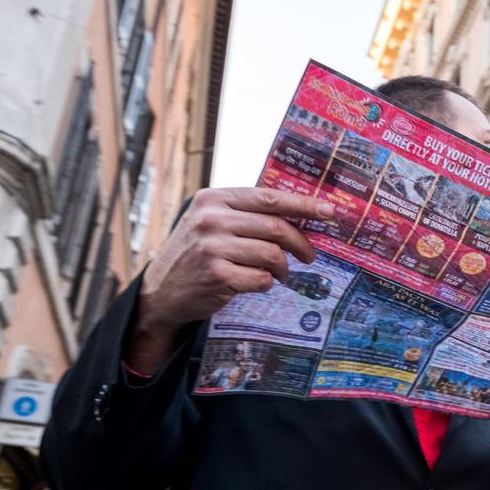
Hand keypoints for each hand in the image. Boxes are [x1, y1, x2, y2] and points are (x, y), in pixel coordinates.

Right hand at [127, 187, 333, 372]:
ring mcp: (212, 248)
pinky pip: (261, 278)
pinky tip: (257, 283)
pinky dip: (266, 283)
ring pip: (272, 255)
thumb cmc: (195, 254)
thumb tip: (299, 213)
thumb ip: (245, 215)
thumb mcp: (211, 223)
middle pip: (276, 227)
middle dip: (300, 243)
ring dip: (282, 268)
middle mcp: (211, 219)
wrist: (160, 291)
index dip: (303, 205)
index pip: (269, 198)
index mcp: (213, 199)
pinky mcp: (216, 275)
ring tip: (278, 273)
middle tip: (309, 255)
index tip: (329, 211)